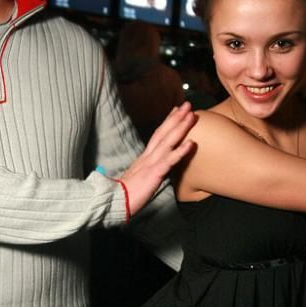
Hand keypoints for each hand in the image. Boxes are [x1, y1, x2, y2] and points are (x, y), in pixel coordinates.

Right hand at [120, 101, 195, 215]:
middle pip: (163, 132)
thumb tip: (151, 169)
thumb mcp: (137, 178)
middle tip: (187, 104)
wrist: (114, 202)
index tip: (176, 110)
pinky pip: (169, 160)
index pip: (157, 135)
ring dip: (181, 127)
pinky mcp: (154, 173)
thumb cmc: (125, 194)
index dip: (167, 122)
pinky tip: (191, 142)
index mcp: (144, 158)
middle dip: (176, 117)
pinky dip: (181, 150)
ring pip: (168, 141)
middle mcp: (147, 157)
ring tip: (191, 115)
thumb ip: (145, 171)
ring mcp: (151, 163)